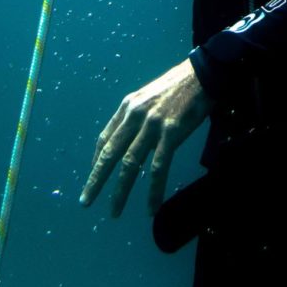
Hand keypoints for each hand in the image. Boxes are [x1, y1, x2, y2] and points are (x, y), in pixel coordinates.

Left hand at [79, 58, 213, 216]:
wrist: (201, 75)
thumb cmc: (177, 86)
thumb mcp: (149, 96)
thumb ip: (137, 117)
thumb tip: (131, 141)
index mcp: (128, 106)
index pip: (105, 137)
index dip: (96, 160)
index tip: (92, 175)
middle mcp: (135, 115)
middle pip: (110, 153)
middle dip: (96, 179)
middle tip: (85, 201)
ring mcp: (152, 125)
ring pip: (130, 164)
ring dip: (120, 191)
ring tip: (114, 212)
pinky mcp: (171, 133)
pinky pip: (158, 168)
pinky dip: (153, 191)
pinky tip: (151, 207)